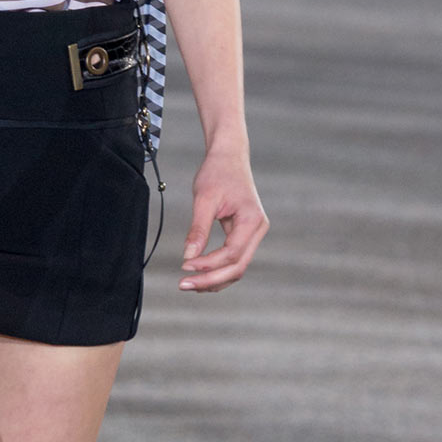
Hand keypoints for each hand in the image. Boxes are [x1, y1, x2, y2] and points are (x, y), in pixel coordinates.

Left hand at [178, 146, 268, 292]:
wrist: (229, 157)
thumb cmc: (217, 173)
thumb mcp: (204, 199)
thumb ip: (198, 230)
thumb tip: (188, 257)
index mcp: (252, 220)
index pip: (231, 253)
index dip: (208, 264)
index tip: (184, 265)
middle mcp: (258, 230)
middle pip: (237, 267)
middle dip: (210, 279)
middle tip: (183, 285)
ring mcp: (254, 233)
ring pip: (237, 267)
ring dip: (214, 279)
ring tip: (189, 284)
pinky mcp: (245, 234)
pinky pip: (234, 259)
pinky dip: (218, 269)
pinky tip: (199, 274)